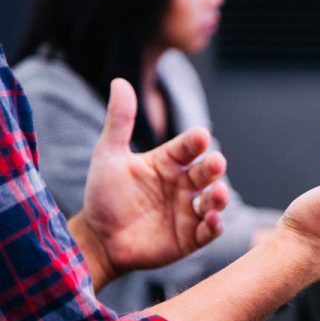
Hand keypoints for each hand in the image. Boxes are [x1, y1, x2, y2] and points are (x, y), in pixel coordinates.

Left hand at [70, 79, 228, 289]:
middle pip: (206, 173)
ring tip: (218, 194)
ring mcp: (189, 211)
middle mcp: (183, 184)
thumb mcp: (108, 156)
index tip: (200, 136)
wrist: (98, 238)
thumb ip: (119, 121)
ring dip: (219, 197)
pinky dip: (214, 226)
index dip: (195, 142)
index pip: (187, 147)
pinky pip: (209, 230)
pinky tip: (212, 220)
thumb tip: (120, 81)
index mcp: (168, 162)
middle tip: (215, 162)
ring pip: (213, 200)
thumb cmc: (104, 195)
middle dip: (213, 167)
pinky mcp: (190, 237)